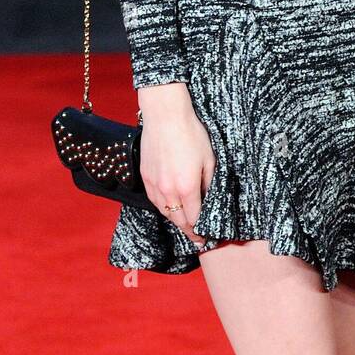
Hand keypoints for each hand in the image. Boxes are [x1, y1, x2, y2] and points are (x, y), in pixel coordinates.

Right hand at [137, 83, 214, 241]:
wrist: (165, 116)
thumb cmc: (191, 133)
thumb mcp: (209, 159)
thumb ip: (209, 184)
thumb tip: (209, 200)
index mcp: (187, 187)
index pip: (193, 219)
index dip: (200, 231)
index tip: (206, 238)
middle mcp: (168, 190)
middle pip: (178, 221)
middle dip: (189, 230)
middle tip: (197, 237)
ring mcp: (154, 184)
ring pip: (165, 212)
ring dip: (176, 220)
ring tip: (185, 223)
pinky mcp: (145, 177)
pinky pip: (154, 201)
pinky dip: (164, 207)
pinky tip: (171, 206)